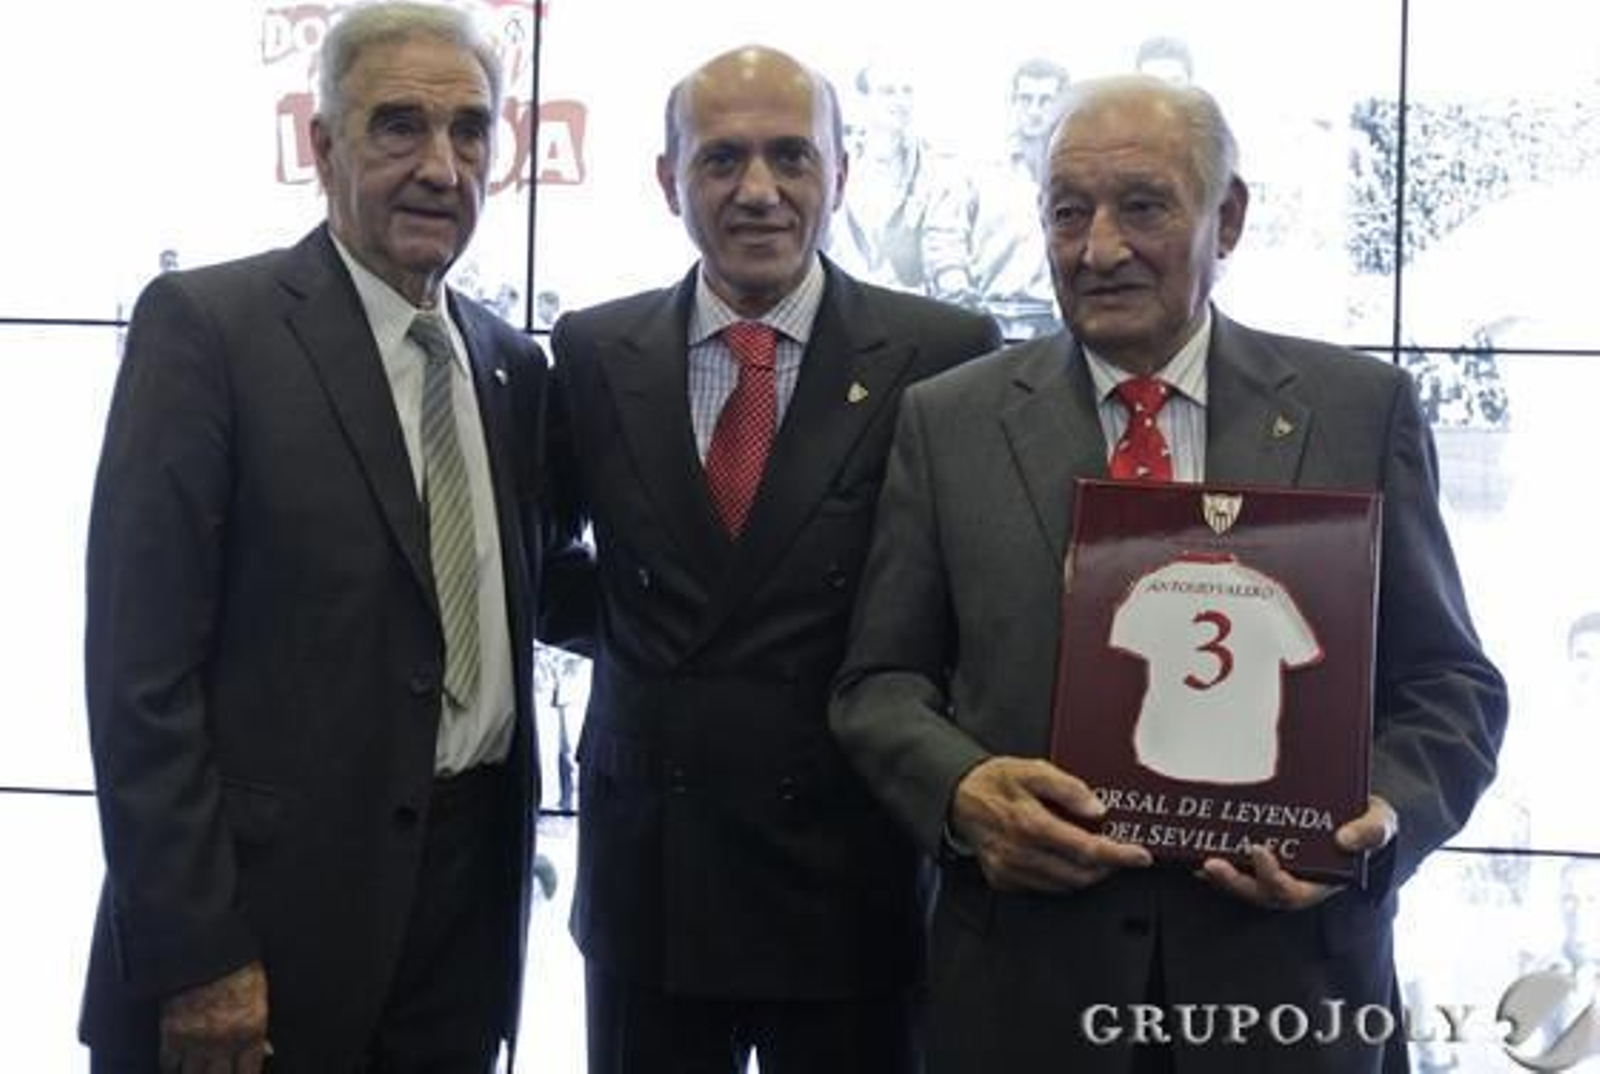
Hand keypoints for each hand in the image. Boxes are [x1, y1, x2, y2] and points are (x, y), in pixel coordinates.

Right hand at [159, 961, 270, 1073]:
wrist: (204, 946)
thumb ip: (261, 1028)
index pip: (249, 1071)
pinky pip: (169, 1064)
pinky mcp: (171, 1033)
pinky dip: (172, 1068)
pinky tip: (177, 1068)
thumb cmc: (236, 965)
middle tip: (217, 1073)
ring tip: (199, 1071)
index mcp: (251, 1030)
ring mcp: (196, 1039)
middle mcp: (224, 1040)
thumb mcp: (259, 994)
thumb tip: (267, 1051)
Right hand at [950, 756, 1151, 892]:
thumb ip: (1068, 788)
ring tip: (1094, 853)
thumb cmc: (996, 781)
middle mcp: (1021, 853)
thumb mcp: (1033, 769)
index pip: (1087, 849)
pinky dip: (1062, 877)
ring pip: (1065, 885)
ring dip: (1087, 874)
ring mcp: (1011, 870)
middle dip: (1107, 867)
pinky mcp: (1004, 880)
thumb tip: (1098, 809)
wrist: (958, 796)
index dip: (1119, 855)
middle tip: (1119, 851)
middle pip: (1080, 874)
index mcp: (1031, 825)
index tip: (1140, 856)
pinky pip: (1044, 887)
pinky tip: (1064, 858)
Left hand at [1197, 795, 1397, 910]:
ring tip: (1197, 859)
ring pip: (1242, 883)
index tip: (1259, 851)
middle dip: (1235, 882)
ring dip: (1219, 875)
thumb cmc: (1367, 820)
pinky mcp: (1258, 857)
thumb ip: (1371, 831)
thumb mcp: (1381, 823)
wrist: (1355, 808)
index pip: (1292, 892)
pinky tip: (1193, 848)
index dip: (1273, 877)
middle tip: (1212, 863)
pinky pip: (1234, 865)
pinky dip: (1215, 861)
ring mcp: (1274, 871)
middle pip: (1259, 893)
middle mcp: (1293, 881)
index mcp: (1320, 881)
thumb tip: (1345, 839)